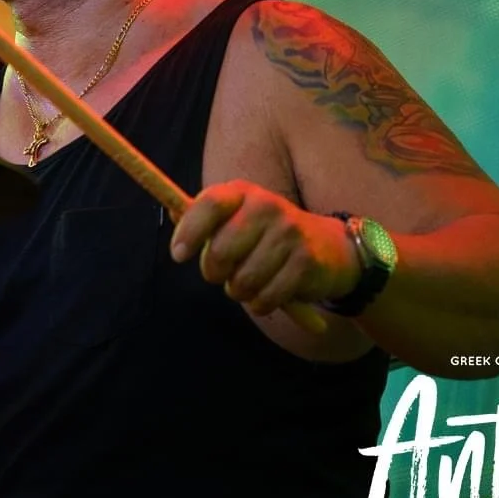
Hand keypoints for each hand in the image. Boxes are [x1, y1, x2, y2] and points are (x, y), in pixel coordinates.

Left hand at [168, 182, 361, 316]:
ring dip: (239, 291)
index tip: (178, 256)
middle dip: (214, 273)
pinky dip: (261, 304)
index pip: (209, 205)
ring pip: (242, 281)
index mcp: (243, 193)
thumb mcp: (237, 217)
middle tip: (222, 274)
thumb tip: (171, 209)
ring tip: (250, 281)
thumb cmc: (266, 235)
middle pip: (221, 251)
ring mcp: (290, 233)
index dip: (189, 232)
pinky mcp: (306, 262)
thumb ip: (204, 217)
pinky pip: (266, 298)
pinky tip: (269, 292)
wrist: (327, 247)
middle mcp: (267, 206)